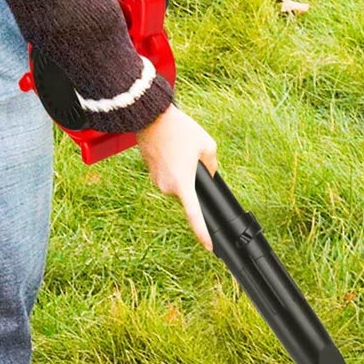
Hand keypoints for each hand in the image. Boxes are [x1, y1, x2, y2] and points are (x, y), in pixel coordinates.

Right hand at [135, 105, 217, 251]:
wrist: (150, 117)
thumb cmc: (179, 130)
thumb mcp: (206, 144)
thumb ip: (212, 164)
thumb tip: (209, 172)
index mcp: (183, 184)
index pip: (194, 215)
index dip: (202, 233)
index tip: (209, 247)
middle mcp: (168, 187)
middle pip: (188, 191)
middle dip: (194, 177)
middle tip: (193, 154)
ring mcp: (157, 180)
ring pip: (178, 183)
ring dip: (183, 170)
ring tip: (181, 147)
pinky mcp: (151, 172)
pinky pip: (169, 175)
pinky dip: (174, 166)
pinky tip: (174, 148)